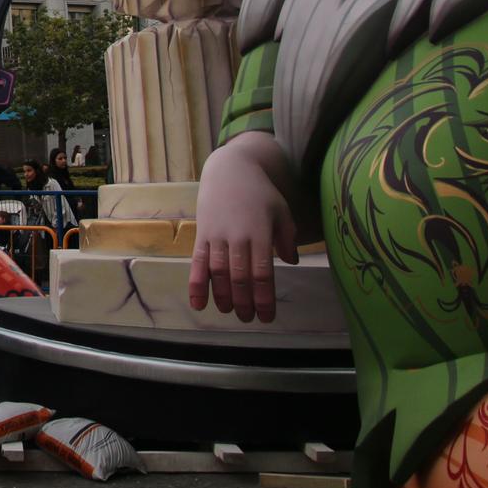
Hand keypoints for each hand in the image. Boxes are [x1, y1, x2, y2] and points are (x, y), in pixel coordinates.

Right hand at [188, 133, 299, 323]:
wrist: (229, 168)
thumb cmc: (260, 191)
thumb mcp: (281, 210)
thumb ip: (287, 237)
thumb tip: (291, 262)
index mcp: (260, 232)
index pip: (263, 273)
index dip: (264, 298)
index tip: (268, 317)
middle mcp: (237, 236)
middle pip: (239, 277)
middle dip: (244, 302)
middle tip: (249, 319)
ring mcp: (217, 235)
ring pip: (218, 272)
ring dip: (222, 296)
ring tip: (228, 312)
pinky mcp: (202, 233)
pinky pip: (197, 262)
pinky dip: (196, 284)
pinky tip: (198, 303)